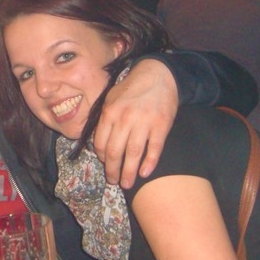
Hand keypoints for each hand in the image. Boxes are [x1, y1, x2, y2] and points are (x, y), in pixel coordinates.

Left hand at [93, 59, 177, 187]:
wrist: (157, 75)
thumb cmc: (132, 89)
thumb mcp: (111, 98)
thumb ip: (104, 119)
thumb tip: (98, 142)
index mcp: (109, 113)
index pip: (101, 143)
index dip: (102, 158)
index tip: (105, 164)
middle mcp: (124, 119)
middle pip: (115, 152)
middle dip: (112, 171)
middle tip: (113, 181)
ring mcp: (144, 123)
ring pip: (133, 154)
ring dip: (129, 172)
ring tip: (127, 184)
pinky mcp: (161, 125)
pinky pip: (154, 149)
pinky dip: (149, 163)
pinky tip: (144, 173)